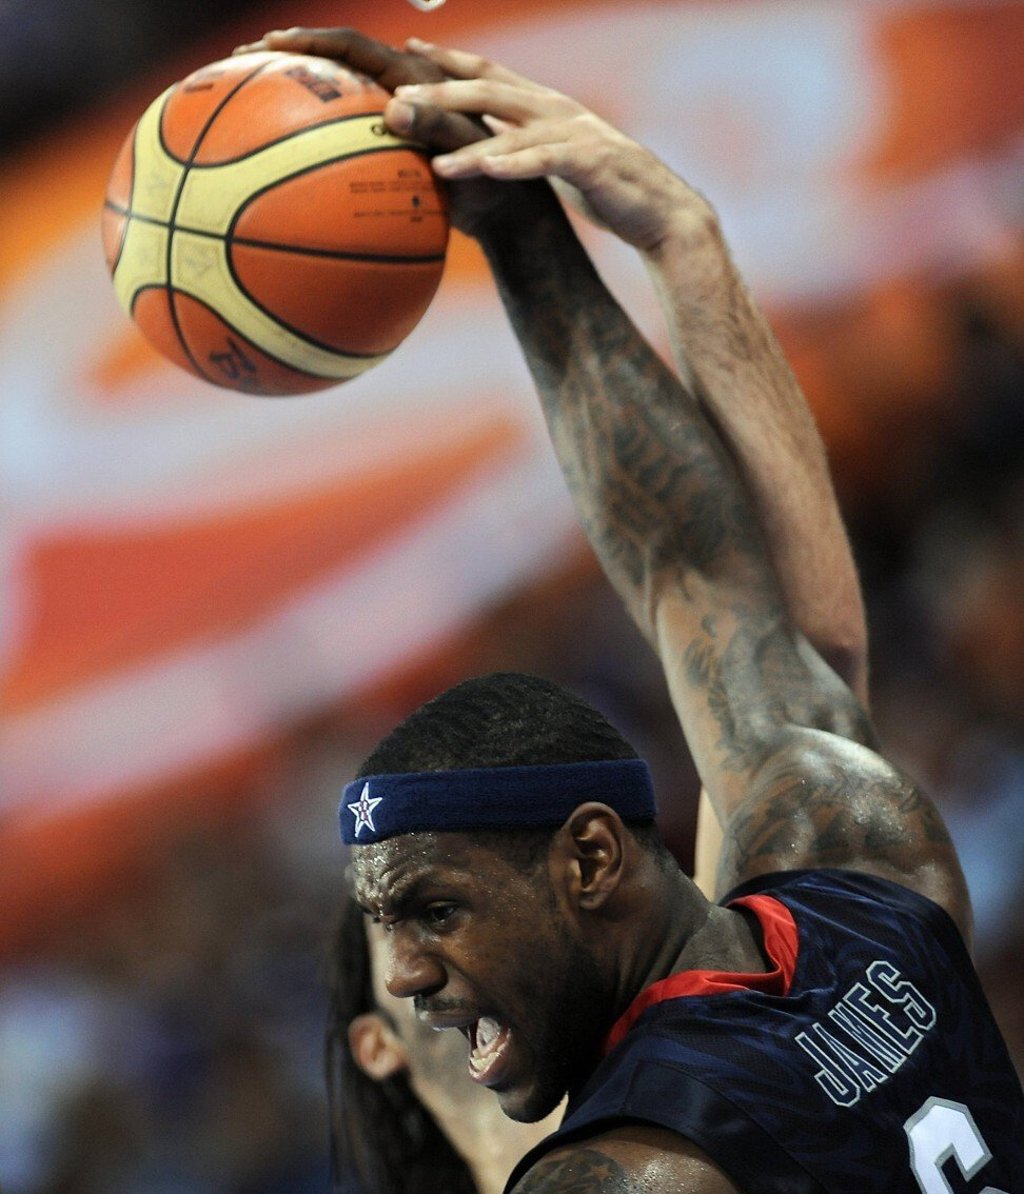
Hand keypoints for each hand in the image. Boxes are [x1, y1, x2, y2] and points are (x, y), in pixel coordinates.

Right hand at [232, 27, 548, 235]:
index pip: (353, 46)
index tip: (268, 46)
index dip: (310, 42)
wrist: (511, 210)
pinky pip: (347, 134)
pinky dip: (317, 137)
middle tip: (241, 65)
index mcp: (416, 78)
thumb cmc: (496, 182)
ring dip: (297, 93)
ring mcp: (396, 117)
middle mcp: (401, 88)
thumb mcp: (470, 153)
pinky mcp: (395, 145)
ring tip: (253, 101)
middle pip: (334, 62)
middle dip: (288, 58)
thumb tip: (396, 109)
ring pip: (337, 96)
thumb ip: (439, 128)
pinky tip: (288, 159)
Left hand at [390, 40, 711, 251]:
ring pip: (511, 129)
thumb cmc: (606, 189)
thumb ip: (522, 144)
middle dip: (443, 89)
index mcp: (547, 106)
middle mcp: (558, 110)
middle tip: (401, 94)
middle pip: (491, 89)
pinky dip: (515, 164)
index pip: (491, 73)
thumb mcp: (555, 160)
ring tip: (434, 157)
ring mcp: (574, 134)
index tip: (410, 47)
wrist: (661, 212)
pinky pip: (545, 161)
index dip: (451, 59)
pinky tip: (487, 169)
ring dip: (470, 143)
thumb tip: (484, 141)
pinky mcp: (590, 164)